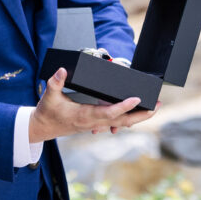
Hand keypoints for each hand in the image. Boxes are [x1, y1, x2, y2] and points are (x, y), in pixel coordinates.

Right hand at [28, 68, 156, 142]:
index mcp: (85, 116)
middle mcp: (94, 122)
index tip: (137, 98)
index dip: (124, 106)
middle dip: (142, 115)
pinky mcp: (96, 124)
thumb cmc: (47, 113)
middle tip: (158, 105)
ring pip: (122, 123)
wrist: (42, 128)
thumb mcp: (49, 96)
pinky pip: (117, 122)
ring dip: (139, 117)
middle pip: (123, 121)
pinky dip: (129, 118)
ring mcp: (96, 125)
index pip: (109, 112)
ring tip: (154, 107)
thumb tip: (62, 70)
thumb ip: (55, 82)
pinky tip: (138, 112)